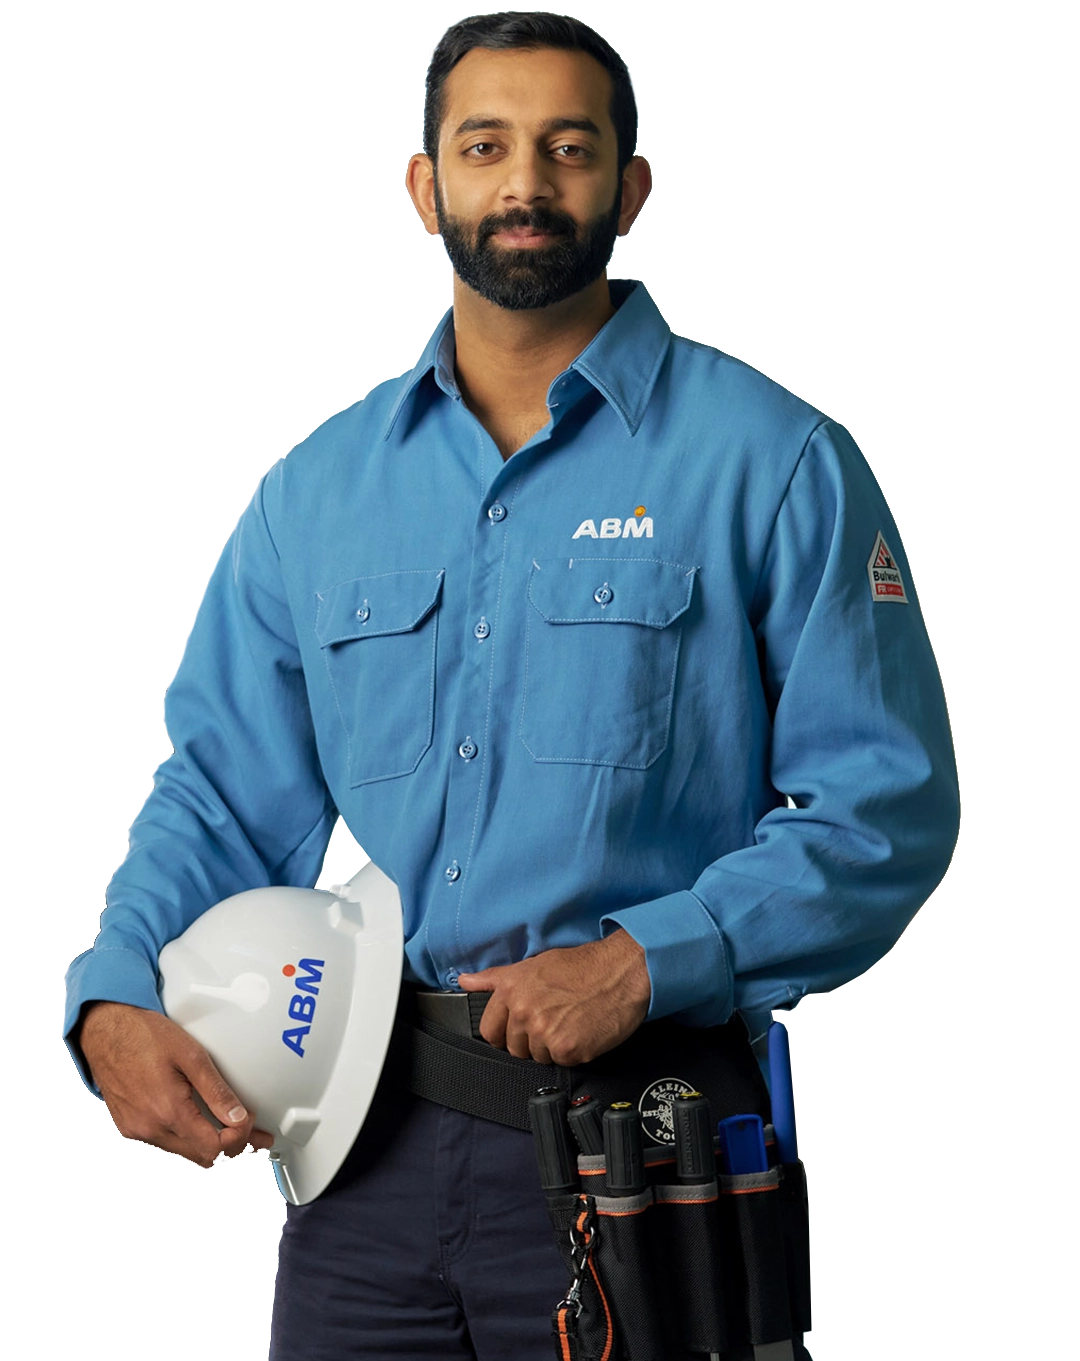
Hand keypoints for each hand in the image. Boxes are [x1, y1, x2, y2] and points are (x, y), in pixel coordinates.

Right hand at [77, 1001, 274, 1170]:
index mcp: (166, 1111)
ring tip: (234, 1130)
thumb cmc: (142, 1035)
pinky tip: (202, 1125)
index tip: (253, 1125)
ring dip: (211, 1145)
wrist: (105, 1030)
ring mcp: (136, 1129)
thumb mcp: (190, 1055)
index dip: (240, 1140)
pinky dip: (189, 1139)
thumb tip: (238, 1117)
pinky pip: (166, 1143)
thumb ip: (216, 1090)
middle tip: (255, 1136)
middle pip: (200, 1157)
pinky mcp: (129, 1126)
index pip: (212, 1148)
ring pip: (184, 1153)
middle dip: (233, 1148)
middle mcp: (148, 1127)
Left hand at [457, 929, 650, 1066]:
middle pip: (513, 1048)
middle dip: (530, 1040)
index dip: (505, 1031)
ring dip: (552, 1047)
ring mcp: (544, 1033)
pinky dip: (572, 1052)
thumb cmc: (581, 966)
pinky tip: (582, 1031)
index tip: (520, 1027)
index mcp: (511, 990)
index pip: (489, 1030)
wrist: (622, 972)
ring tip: (570, 1022)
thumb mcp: (533, 964)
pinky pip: (560, 1062)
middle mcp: (523, 1012)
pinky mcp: (567, 1050)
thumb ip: (496, 978)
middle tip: (553, 1020)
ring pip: (537, 1057)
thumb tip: (464, 980)